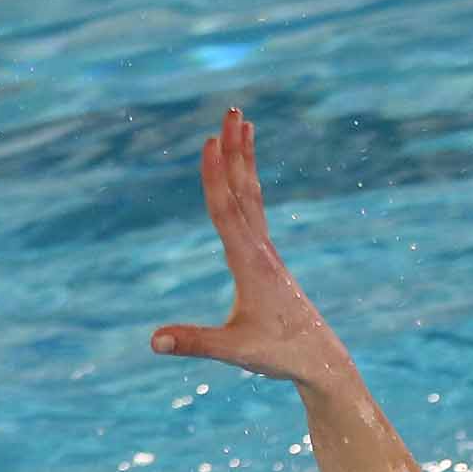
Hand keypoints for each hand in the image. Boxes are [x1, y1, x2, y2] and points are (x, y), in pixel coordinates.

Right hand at [150, 108, 353, 388]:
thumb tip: (152, 341)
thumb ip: (193, 342)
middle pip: (242, 189)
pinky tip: (244, 172)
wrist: (320, 361)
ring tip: (242, 123)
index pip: (226, 210)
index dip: (213, 176)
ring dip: (244, 158)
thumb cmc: (280, 355)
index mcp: (250, 263)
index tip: (209, 140)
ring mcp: (266, 252)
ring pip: (252, 195)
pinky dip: (247, 184)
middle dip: (234, 149)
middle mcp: (261, 249)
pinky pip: (255, 210)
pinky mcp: (268, 259)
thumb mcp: (235, 351)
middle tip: (232, 110)